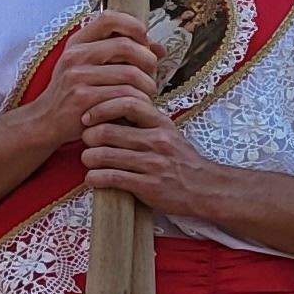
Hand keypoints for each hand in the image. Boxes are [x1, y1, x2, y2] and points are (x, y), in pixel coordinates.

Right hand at [36, 10, 164, 138]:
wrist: (47, 120)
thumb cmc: (75, 91)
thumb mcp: (90, 66)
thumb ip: (122, 54)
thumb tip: (159, 48)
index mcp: (77, 43)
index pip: (108, 18)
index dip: (133, 25)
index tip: (144, 40)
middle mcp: (75, 56)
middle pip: (126, 46)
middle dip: (148, 60)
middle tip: (152, 73)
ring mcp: (77, 77)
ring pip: (130, 73)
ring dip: (148, 84)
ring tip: (147, 92)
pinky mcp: (84, 98)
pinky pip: (124, 95)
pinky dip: (139, 101)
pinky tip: (139, 105)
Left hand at [76, 94, 222, 221]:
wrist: (207, 189)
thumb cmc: (179, 159)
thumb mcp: (168, 132)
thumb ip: (142, 120)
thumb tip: (106, 105)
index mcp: (161, 124)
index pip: (127, 103)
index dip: (101, 108)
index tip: (88, 117)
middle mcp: (157, 141)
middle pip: (107, 131)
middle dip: (88, 137)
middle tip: (86, 142)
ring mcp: (153, 164)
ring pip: (103, 155)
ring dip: (88, 158)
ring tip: (89, 160)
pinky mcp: (148, 186)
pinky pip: (110, 178)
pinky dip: (94, 178)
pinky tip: (93, 178)